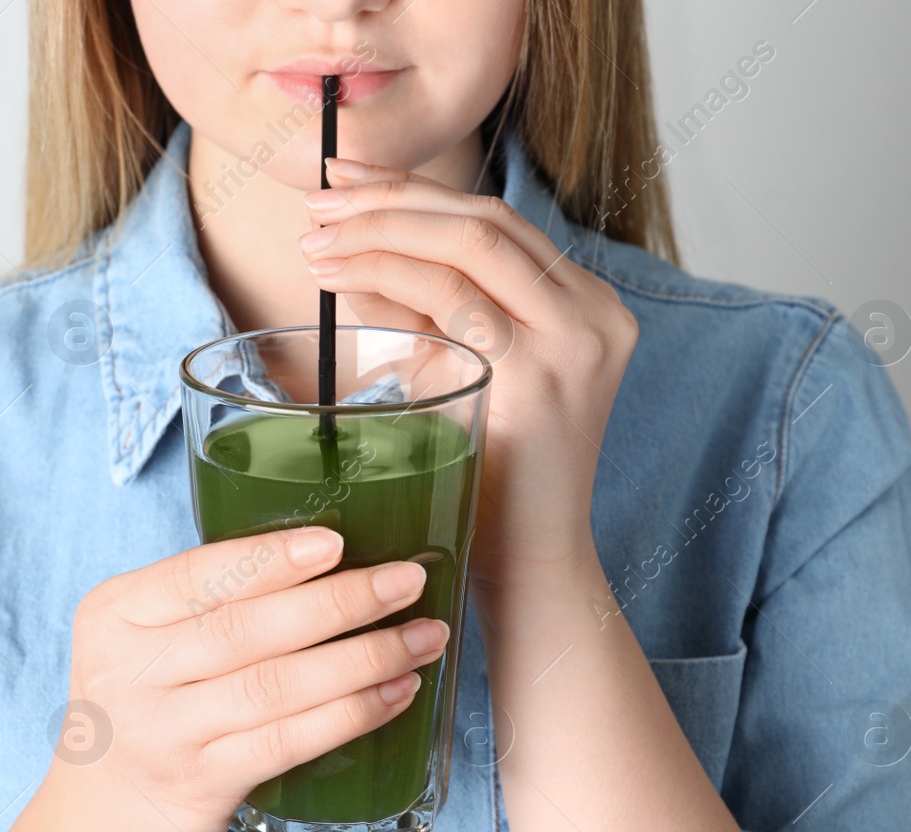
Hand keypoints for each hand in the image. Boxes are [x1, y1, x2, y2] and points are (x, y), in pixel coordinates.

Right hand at [44, 525, 450, 831]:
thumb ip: (209, 596)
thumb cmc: (149, 696)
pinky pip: (290, 741)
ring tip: (421, 637)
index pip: (198, 574)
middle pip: (247, 630)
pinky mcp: (204, 783)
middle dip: (339, 602)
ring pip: (278, 687)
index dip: (271, 559)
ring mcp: (166, 734)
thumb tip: (330, 555)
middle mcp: (131, 673)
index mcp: (115, 614)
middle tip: (406, 582)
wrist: (108, 808)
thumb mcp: (143, 634)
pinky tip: (396, 691)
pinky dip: (352, 713)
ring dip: (363, 658)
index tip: (336, 544)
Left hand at [300, 157, 638, 591]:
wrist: (531, 570)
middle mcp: (596, 315)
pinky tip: (334, 275)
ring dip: (378, 229)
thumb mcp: (464, 377)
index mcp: (587, 307)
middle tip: (319, 198)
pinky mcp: (543, 377)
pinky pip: (452, 297)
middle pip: (484, 218)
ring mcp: (577, 342)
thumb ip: (427, 317)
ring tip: (314, 238)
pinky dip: (385, 273)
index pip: (495, 221)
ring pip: (468, 243)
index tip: (346, 182)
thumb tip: (352, 252)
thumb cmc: (488, 483)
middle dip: (390, 197)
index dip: (414, 191)